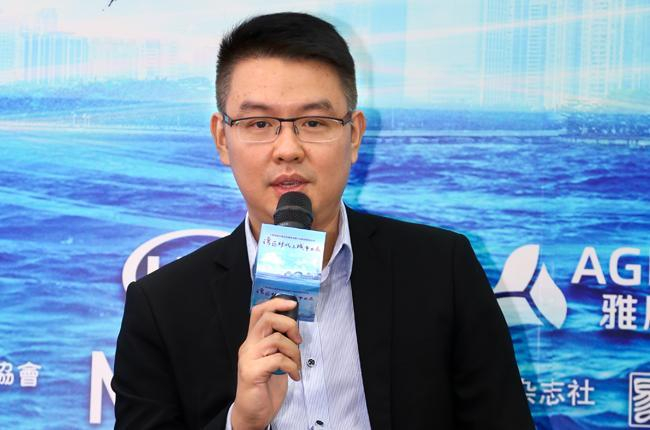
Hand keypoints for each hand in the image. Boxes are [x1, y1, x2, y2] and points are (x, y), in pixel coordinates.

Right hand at [231, 298, 301, 429]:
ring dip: (294, 352)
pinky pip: (278, 359)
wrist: (252, 413)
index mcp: (253, 340)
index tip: (292, 304)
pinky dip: (292, 366)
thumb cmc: (265, 387)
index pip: (259, 312)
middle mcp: (248, 346)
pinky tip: (294, 376)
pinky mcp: (252, 372)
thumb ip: (279, 344)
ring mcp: (248, 358)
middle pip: (267, 318)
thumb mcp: (274, 360)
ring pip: (277, 339)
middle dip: (290, 325)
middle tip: (298, 340)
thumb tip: (295, 328)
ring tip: (296, 365)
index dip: (276, 303)